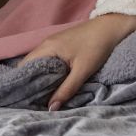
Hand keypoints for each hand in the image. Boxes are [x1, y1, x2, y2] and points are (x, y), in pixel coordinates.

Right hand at [18, 13, 135, 110]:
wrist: (113, 26)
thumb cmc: (98, 46)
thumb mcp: (83, 70)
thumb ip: (67, 89)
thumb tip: (51, 108)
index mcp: (47, 47)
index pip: (24, 67)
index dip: (22, 84)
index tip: (23, 100)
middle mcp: (46, 43)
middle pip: (29, 66)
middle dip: (30, 83)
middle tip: (32, 101)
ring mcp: (53, 42)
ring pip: (39, 63)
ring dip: (39, 77)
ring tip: (41, 95)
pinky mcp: (61, 44)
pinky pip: (47, 59)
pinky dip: (47, 71)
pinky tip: (52, 82)